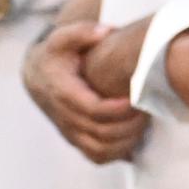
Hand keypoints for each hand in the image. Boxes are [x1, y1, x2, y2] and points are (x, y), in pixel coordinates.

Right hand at [23, 8, 147, 164]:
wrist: (38, 75)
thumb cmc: (58, 54)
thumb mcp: (63, 37)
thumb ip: (81, 32)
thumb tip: (103, 31)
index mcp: (62, 92)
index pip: (91, 109)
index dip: (117, 108)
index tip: (137, 97)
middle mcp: (63, 117)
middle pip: (100, 132)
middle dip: (129, 123)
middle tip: (150, 107)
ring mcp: (69, 132)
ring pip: (100, 149)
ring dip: (127, 140)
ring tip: (145, 120)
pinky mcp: (76, 140)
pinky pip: (98, 156)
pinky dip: (119, 152)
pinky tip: (136, 135)